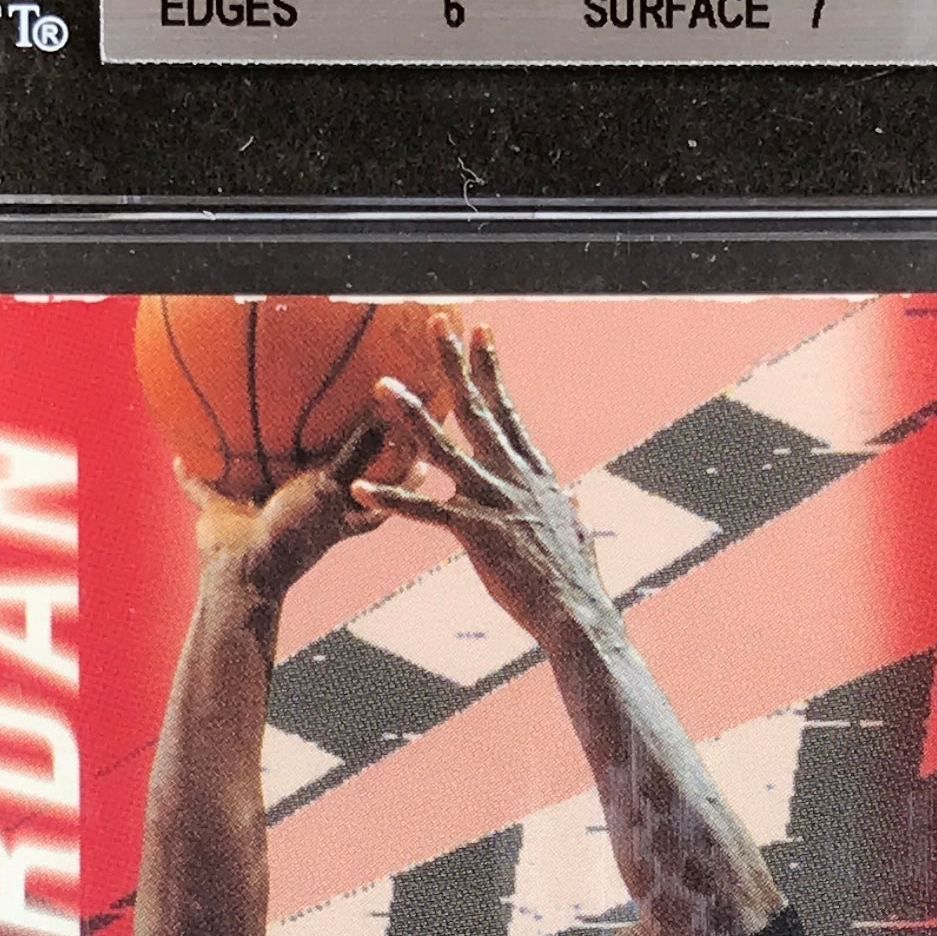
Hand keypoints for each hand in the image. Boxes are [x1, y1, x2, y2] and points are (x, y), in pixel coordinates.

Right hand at [181, 419, 391, 604]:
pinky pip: (202, 490)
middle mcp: (296, 513)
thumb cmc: (295, 533)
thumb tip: (387, 417)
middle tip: (319, 434)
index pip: (369, 499)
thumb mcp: (332, 486)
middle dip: (316, 468)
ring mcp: (258, 514)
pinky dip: (190, 477)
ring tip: (245, 437)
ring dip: (249, 468)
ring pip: (256, 488)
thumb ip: (357, 453)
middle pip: (311, 490)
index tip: (407, 455)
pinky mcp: (221, 514)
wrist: (246, 570)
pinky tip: (178, 455)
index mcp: (328, 513)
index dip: (391, 481)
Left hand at [355, 327, 607, 641]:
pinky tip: (360, 487)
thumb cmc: (575, 581)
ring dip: (409, 415)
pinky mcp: (476, 531)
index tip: (480, 332)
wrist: (576, 612)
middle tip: (436, 323)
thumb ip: (571, 512)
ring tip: (381, 385)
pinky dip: (391, 499)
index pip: (507, 411)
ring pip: (442, 448)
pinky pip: (424, 511)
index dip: (491, 369)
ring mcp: (494, 501)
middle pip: (477, 410)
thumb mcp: (577, 535)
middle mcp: (513, 477)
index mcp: (533, 474)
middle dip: (454, 364)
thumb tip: (576, 500)